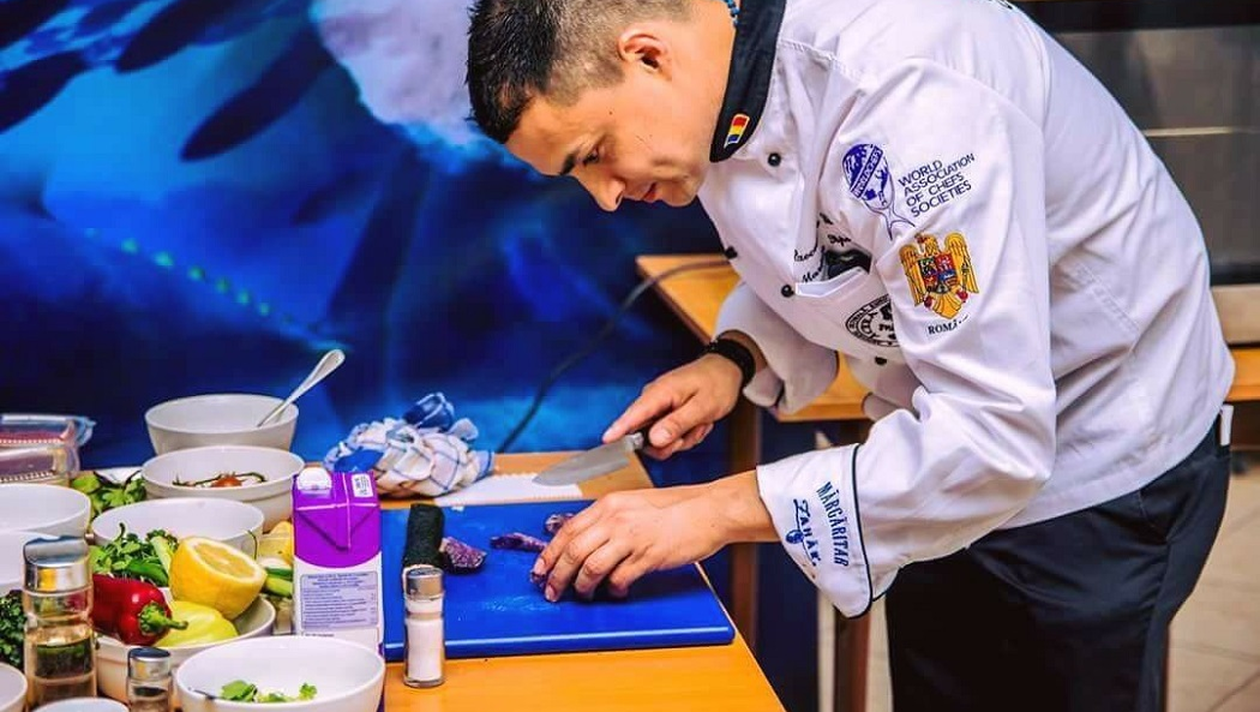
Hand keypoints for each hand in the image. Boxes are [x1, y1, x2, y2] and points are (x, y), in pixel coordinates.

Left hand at [532, 486, 721, 600]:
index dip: (549, 554)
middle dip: (557, 576)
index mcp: (609, 505)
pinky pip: (619, 578)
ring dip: (582, 586)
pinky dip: (614, 589)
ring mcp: (631, 537)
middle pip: (573, 551)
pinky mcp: (648, 555)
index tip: (541, 570)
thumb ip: (608, 520)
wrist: (707, 510)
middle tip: (552, 591)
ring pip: (591, 567)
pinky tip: (617, 591)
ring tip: (584, 594)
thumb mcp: (633, 504)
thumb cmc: (675, 508)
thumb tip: (585, 542)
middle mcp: (615, 518)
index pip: (567, 530)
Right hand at [604, 354, 743, 459]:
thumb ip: (677, 423)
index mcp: (659, 393)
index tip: (606, 441)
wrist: (726, 370)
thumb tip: (654, 440)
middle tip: (692, 432)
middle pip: (646, 435)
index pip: (633, 414)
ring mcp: (659, 407)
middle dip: (672, 442)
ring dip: (683, 438)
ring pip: (660, 439)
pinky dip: (686, 434)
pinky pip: (669, 435)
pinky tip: (698, 422)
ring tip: (699, 423)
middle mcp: (654, 400)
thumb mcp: (702, 407)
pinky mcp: (665, 413)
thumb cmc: (717, 383)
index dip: (619, 429)